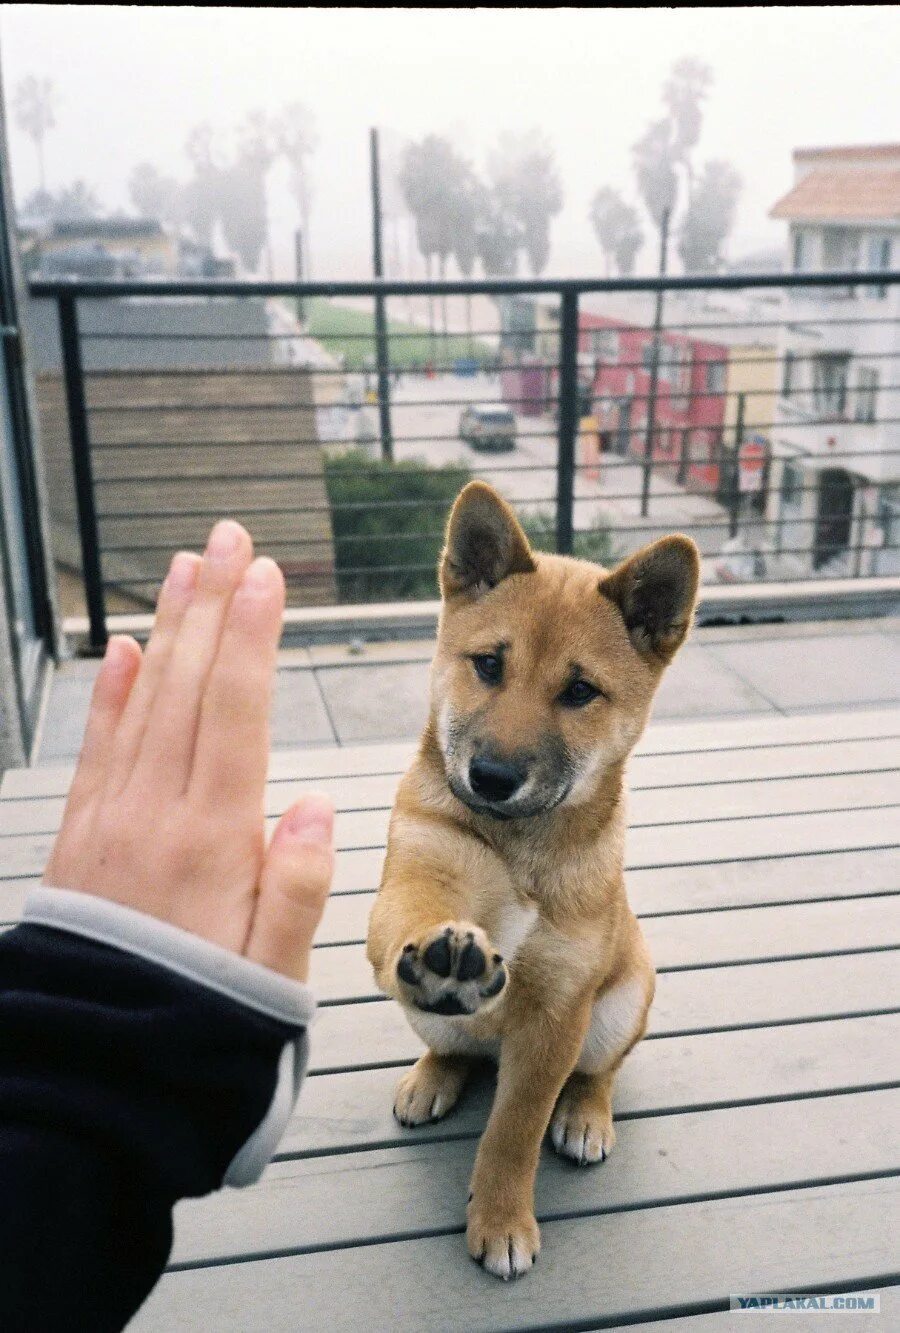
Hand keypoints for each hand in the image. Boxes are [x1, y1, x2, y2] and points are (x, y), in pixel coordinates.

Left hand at [44, 520, 333, 981]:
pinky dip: (112, 693)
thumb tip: (314, 805)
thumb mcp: (274, 973)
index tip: (263, 577)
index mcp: (213, 839)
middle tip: (226, 538)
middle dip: (209, 605)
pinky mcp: (83, 837)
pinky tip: (125, 651)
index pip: (234, 712)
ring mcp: (112, 820)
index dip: (249, 637)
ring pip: (143, 702)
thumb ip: (296, 886)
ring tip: (183, 568)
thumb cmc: (201, 1024)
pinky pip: (99, 747)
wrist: (95, 1069)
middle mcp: (157, 813)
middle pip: (186, 686)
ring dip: (167, 629)